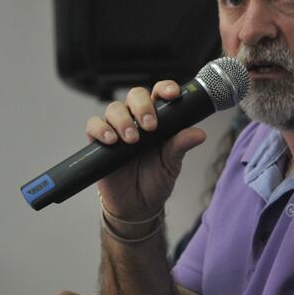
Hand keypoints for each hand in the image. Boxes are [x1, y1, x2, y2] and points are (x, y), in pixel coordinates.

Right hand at [86, 81, 205, 219]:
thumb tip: (199, 134)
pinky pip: (94, 126)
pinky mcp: (99, 142)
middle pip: (135, 95)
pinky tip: (112, 140)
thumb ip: (181, 146)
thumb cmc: (156, 180)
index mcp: (158, 119)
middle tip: (150, 126)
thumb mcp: (172, 164)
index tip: (172, 94)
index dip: (165, 88)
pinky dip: (101, 129)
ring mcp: (116, 129)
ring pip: (114, 108)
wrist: (137, 205)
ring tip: (132, 139)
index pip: (160, 94)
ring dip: (123, 120)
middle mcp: (136, 119)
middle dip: (143, 106)